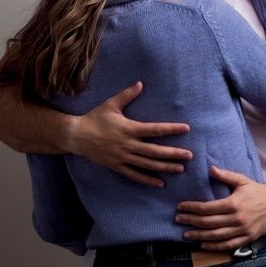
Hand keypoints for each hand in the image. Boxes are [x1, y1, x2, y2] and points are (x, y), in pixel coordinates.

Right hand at [67, 81, 191, 187]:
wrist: (77, 136)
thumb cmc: (95, 118)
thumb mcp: (111, 104)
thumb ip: (127, 95)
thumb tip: (140, 83)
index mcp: (129, 128)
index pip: (155, 129)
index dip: (171, 129)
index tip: (186, 128)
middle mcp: (128, 145)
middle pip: (155, 151)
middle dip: (173, 153)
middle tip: (189, 155)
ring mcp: (122, 157)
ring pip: (147, 164)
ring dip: (165, 167)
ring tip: (180, 168)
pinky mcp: (117, 166)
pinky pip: (135, 175)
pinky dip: (148, 179)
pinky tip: (160, 183)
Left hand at [175, 165, 265, 249]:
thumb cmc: (257, 190)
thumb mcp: (241, 180)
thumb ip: (225, 175)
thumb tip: (210, 169)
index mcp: (233, 203)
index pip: (207, 208)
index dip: (192, 208)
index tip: (180, 207)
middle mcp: (237, 219)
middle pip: (208, 223)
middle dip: (191, 221)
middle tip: (177, 220)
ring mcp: (242, 230)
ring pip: (216, 236)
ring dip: (199, 236)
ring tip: (186, 234)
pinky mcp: (247, 239)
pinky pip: (228, 245)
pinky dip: (214, 247)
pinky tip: (203, 245)